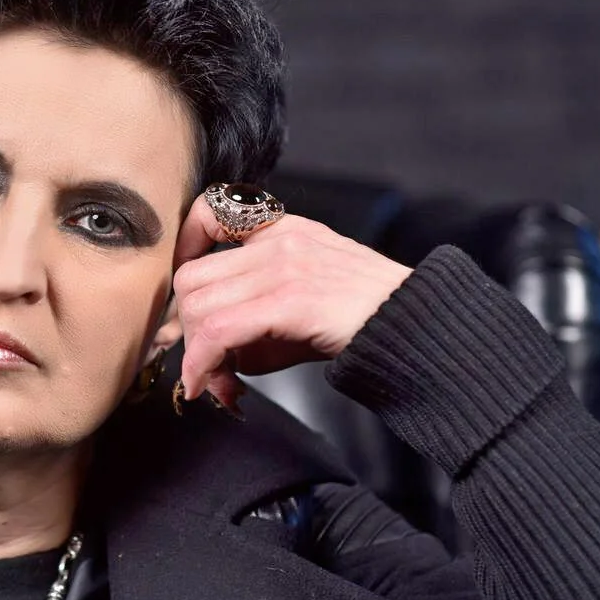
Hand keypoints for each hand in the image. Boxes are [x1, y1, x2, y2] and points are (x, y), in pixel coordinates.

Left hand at [171, 192, 413, 408]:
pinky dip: (203, 364)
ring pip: (199, 306)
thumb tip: (205, 361)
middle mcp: (277, 241)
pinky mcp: (291, 301)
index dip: (181, 253)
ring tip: (216, 383)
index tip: (183, 299)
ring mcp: (284, 267)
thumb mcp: (298, 302)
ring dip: (196, 354)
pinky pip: (220, 332)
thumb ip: (250, 319)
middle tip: (204, 365)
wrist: (418, 325)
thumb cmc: (360, 320)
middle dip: (187, 329)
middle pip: (191, 278)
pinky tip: (209, 387)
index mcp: (281, 229)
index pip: (207, 213)